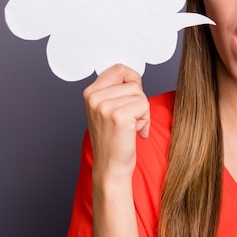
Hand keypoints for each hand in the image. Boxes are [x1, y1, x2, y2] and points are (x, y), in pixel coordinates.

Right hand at [83, 64, 149, 179]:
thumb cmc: (112, 140)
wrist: (110, 167)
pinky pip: (144, 105)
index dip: (132, 80)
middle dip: (139, 99)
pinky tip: (136, 131)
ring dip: (143, 112)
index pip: (119, 68)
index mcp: (90, 93)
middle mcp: (94, 97)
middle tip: (132, 117)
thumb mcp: (105, 110)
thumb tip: (132, 75)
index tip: (132, 96)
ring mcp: (104, 106)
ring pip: (140, 94)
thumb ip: (114, 91)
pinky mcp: (119, 116)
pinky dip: (145, 120)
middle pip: (132, 81)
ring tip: (131, 126)